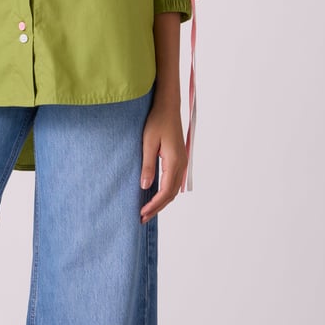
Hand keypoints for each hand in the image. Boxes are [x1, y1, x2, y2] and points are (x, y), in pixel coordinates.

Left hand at [139, 97, 186, 222]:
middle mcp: (181, 164)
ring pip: (173, 189)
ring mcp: (182, 162)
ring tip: (147, 209)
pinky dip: (165, 191)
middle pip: (171, 194)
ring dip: (161, 201)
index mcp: (174, 162)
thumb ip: (147, 165)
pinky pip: (173, 181)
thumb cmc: (156, 121)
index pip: (166, 191)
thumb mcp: (148, 143)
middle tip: (142, 217)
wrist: (167, 107)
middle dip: (157, 207)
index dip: (154, 205)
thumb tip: (145, 187)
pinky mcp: (179, 159)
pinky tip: (155, 194)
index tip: (142, 213)